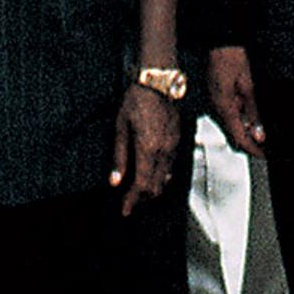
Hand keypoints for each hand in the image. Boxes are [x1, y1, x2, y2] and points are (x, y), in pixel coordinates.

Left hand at [112, 80, 183, 212]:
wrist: (158, 82)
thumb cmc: (135, 101)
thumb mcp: (120, 128)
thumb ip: (119, 157)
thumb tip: (115, 183)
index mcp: (148, 150)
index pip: (142, 186)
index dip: (133, 201)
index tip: (124, 210)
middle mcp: (164, 152)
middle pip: (156, 187)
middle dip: (142, 199)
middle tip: (129, 203)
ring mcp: (174, 147)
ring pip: (165, 179)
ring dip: (152, 189)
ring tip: (138, 192)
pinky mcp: (178, 141)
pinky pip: (171, 167)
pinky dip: (161, 177)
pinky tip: (151, 175)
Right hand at [206, 47, 263, 158]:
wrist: (221, 40)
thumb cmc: (232, 56)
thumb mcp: (250, 85)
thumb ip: (254, 111)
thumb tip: (259, 134)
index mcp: (223, 107)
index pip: (238, 138)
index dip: (253, 149)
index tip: (265, 155)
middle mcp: (215, 107)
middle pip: (234, 134)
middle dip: (251, 141)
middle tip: (268, 143)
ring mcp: (214, 102)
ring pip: (232, 125)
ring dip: (246, 128)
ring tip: (263, 126)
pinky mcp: (216, 95)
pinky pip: (229, 113)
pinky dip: (241, 117)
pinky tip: (251, 112)